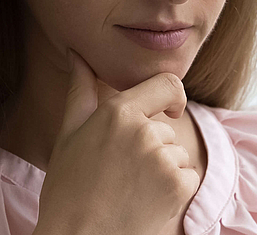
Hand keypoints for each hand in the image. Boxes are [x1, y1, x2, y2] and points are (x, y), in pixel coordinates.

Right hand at [33, 49, 197, 234]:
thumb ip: (79, 91)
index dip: (173, 96)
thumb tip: (77, 55)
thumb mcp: (68, 135)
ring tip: (130, 189)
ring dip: (163, 169)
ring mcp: (164, 159)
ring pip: (178, 154)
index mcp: (117, 112)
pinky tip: (145, 201)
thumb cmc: (68, 190)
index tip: (169, 110)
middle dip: (153, 146)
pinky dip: (173, 190)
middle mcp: (145, 131)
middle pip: (167, 129)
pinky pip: (188, 177)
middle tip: (121, 173)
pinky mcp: (180, 186)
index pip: (168, 83)